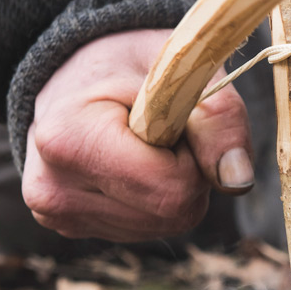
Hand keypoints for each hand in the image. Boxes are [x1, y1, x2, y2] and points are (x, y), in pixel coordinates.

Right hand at [22, 30, 253, 241]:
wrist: (78, 70)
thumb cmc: (132, 62)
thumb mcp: (183, 68)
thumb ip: (220, 117)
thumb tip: (238, 181)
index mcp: (71, 139)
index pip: (171, 187)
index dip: (197, 154)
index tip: (178, 118)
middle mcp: (53, 188)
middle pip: (172, 212)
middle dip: (192, 171)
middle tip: (168, 128)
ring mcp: (59, 214)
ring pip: (165, 223)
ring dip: (177, 184)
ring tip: (148, 142)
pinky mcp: (72, 226)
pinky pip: (149, 227)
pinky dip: (159, 196)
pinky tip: (136, 163)